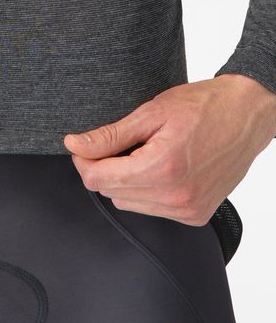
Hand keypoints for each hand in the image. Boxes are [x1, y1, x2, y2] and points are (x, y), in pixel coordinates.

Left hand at [63, 74, 275, 225]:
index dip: (83, 160)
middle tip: (121, 143)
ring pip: (127, 203)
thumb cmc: (204, 106)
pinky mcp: (195, 215)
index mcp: (162, 168)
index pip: (97, 179)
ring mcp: (188, 209)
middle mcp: (176, 196)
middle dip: (105, 168)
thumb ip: (109, 135)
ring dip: (124, 181)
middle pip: (109, 192)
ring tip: (145, 153)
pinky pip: (150, 209)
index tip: (84, 146)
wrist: (249, 113)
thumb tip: (74, 145)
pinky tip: (159, 168)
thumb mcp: (151, 113)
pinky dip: (145, 191)